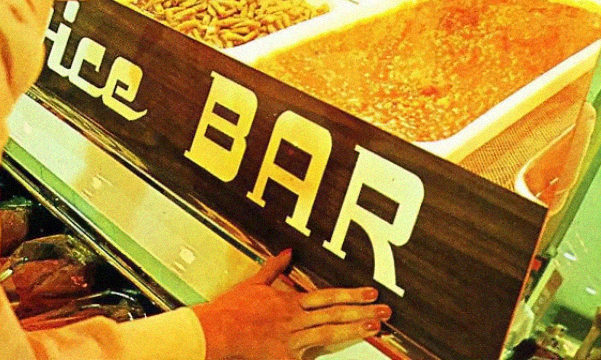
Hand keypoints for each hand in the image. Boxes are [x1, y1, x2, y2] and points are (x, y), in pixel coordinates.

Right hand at [193, 250, 390, 359]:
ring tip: (376, 327)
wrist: (214, 332)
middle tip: (386, 311)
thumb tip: (289, 251)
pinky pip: (309, 358)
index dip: (352, 295)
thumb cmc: (230, 309)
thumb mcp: (254, 283)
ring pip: (329, 334)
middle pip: (335, 315)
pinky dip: (326, 354)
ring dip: (354, 330)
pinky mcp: (284, 359)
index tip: (371, 293)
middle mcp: (295, 319)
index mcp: (290, 302)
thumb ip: (274, 268)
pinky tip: (343, 351)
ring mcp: (291, 341)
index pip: (329, 297)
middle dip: (362, 312)